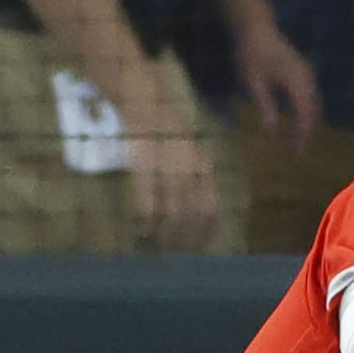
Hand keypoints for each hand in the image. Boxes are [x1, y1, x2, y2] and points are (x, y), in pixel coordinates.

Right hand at [124, 103, 222, 252]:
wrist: (145, 100)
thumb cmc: (167, 130)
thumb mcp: (192, 152)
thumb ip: (199, 180)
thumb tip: (202, 215)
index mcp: (203, 166)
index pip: (209, 208)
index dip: (204, 232)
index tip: (197, 248)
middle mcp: (190, 168)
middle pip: (192, 215)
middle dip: (185, 239)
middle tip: (176, 252)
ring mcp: (167, 167)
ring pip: (172, 213)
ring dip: (166, 234)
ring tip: (160, 245)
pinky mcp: (143, 166)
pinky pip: (148, 202)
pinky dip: (147, 222)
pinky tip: (144, 232)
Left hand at [235, 21, 319, 140]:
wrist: (256, 27)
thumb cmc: (251, 53)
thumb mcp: (253, 81)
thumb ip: (265, 105)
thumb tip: (271, 131)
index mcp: (295, 81)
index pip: (305, 114)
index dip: (303, 135)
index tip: (297, 151)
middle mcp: (307, 78)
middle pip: (314, 110)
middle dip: (308, 131)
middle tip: (298, 149)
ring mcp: (308, 74)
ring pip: (315, 104)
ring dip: (309, 121)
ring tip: (299, 138)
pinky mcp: (305, 71)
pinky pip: (311, 96)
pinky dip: (307, 110)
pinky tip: (299, 119)